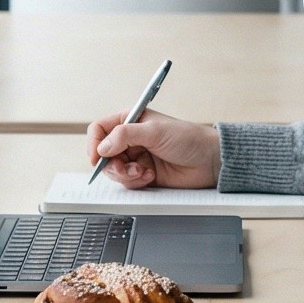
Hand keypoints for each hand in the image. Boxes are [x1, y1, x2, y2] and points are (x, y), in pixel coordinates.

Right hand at [85, 108, 219, 188]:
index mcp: (130, 120)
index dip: (94, 144)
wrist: (209, 161)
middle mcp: (130, 139)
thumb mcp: (155, 131)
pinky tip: (150, 176)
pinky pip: (127, 182)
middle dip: (112, 165)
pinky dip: (135, 182)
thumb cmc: (188, 139)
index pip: (99, 130)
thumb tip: (102, 147)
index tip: (97, 158)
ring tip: (143, 172)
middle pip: (103, 154)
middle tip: (126, 169)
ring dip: (125, 174)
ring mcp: (136, 157)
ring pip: (114, 170)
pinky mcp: (143, 174)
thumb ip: (125, 135)